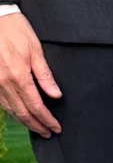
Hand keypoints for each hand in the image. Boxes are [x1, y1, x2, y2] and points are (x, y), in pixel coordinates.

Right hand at [0, 13, 60, 136]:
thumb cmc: (15, 29)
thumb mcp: (35, 49)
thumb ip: (45, 75)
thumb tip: (55, 95)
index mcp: (19, 77)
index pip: (36, 106)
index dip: (47, 120)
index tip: (56, 127)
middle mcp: (5, 83)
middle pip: (22, 113)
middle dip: (37, 125)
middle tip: (48, 133)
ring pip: (10, 110)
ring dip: (24, 122)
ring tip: (36, 128)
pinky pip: (1, 102)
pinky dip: (12, 112)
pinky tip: (19, 115)